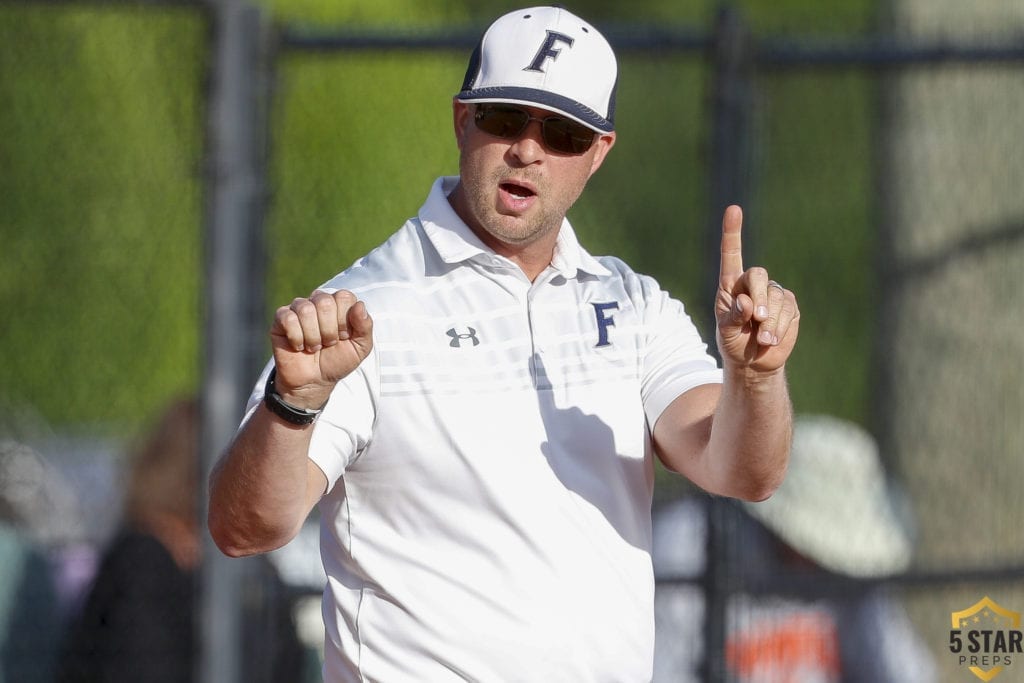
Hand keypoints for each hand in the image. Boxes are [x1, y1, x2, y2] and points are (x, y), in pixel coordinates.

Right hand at [269, 289, 373, 408]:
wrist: (314, 381)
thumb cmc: (337, 361)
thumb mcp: (360, 348)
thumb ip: (365, 326)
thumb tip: (359, 304)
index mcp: (339, 304)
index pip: (344, 297)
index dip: (345, 321)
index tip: (344, 337)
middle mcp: (318, 301)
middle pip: (324, 302)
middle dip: (329, 330)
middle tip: (328, 343)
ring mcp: (298, 308)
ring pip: (305, 309)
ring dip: (313, 336)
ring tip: (315, 347)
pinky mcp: (281, 318)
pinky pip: (288, 319)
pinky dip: (296, 338)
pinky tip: (299, 346)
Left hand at [715, 205, 798, 372]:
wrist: (754, 362)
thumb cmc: (733, 342)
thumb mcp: (726, 332)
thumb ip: (733, 316)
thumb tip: (746, 302)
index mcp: (730, 285)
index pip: (731, 254)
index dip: (732, 232)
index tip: (733, 208)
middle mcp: (752, 284)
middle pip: (758, 275)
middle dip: (759, 297)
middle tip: (757, 319)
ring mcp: (772, 293)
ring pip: (776, 296)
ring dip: (769, 321)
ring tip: (762, 340)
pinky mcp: (789, 306)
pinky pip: (788, 309)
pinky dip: (779, 326)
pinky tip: (771, 339)